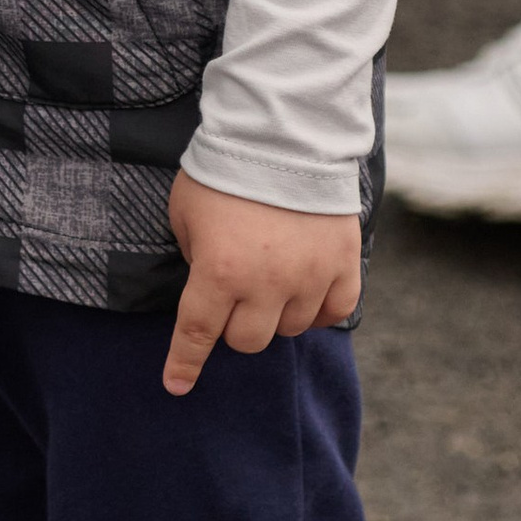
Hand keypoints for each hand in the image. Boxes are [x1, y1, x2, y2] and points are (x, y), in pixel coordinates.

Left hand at [161, 173, 361, 396]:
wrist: (284, 134)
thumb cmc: (224, 170)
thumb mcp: (185, 213)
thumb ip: (195, 256)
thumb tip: (210, 285)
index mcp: (219, 273)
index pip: (197, 335)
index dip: (184, 363)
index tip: (176, 385)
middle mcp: (266, 285)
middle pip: (248, 340)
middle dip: (234, 325)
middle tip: (234, 297)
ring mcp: (310, 278)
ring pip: (291, 329)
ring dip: (276, 314)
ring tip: (271, 280)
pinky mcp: (344, 265)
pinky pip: (334, 312)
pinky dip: (318, 310)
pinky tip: (307, 292)